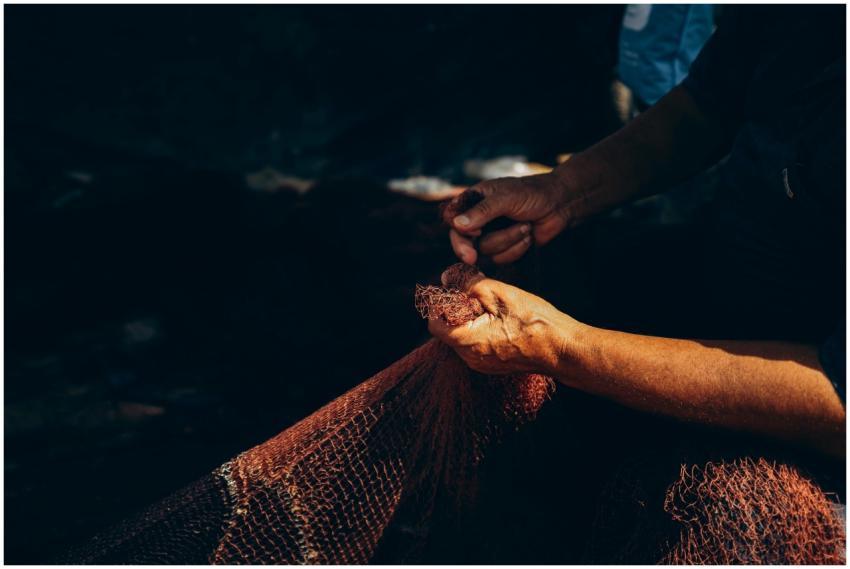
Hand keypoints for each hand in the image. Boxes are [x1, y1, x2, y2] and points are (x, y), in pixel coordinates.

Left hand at [427, 268, 581, 375]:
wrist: (564, 349)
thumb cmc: (536, 322)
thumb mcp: (500, 293)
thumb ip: (468, 284)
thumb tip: (447, 278)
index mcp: (469, 342)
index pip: (435, 323)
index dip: (440, 303)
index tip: (455, 290)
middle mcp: (471, 359)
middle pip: (448, 329)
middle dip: (458, 308)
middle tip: (479, 295)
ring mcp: (482, 365)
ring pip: (462, 336)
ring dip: (471, 318)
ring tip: (494, 308)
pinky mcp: (492, 365)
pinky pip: (476, 344)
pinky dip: (481, 329)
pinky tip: (501, 320)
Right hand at [443, 171, 572, 264]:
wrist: (560, 205)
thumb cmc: (532, 194)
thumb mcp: (506, 198)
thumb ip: (482, 211)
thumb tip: (457, 224)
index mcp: (474, 200)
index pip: (453, 218)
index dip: (457, 229)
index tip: (471, 233)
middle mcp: (478, 219)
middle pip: (462, 240)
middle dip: (468, 249)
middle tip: (471, 259)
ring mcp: (491, 234)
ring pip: (485, 251)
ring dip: (508, 240)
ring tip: (525, 226)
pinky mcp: (505, 248)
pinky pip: (501, 258)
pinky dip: (517, 249)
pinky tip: (529, 235)